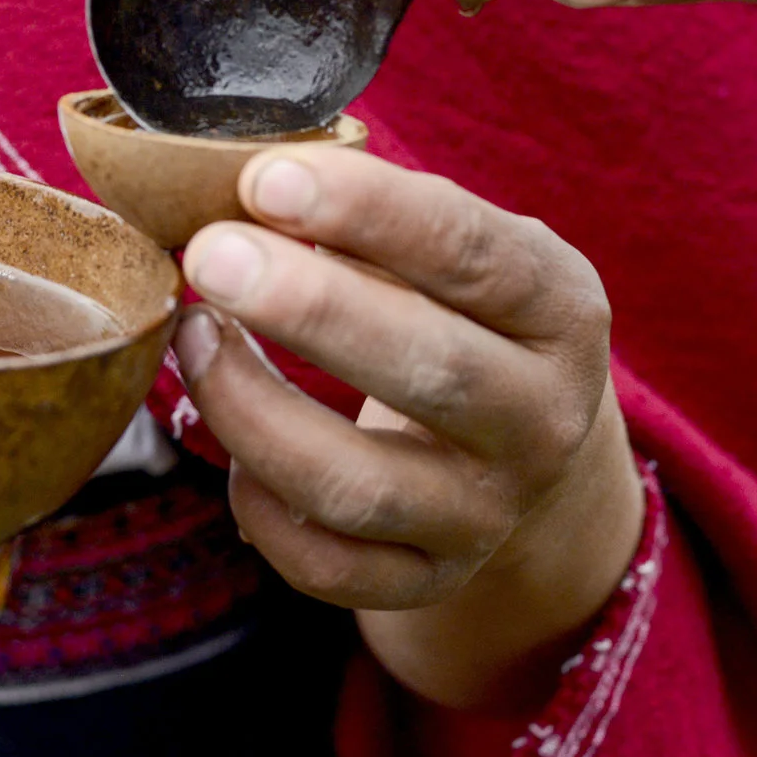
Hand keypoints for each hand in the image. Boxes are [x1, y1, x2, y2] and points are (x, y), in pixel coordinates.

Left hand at [172, 147, 642, 710]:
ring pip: (357, 486)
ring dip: (253, 410)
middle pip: (428, 371)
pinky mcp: (427, 579)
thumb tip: (240, 177)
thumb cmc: (466, 308)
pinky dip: (258, 508)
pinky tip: (227, 443)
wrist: (530, 442)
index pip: (472, 253)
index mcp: (562, 310)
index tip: (264, 177)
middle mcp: (542, 421)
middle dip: (307, 309)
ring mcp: (487, 513)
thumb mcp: (463, 246)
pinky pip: (326, 567)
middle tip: (208, 253)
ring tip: (193, 336)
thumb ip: (376, 211)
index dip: (367, 210)